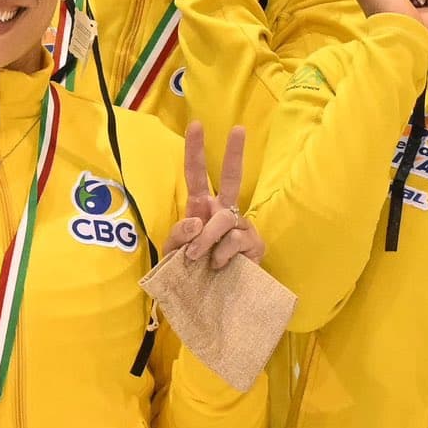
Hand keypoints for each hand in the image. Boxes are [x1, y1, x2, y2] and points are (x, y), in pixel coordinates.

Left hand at [163, 124, 262, 266]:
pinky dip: (220, 255)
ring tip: (198, 258)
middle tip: (238, 129)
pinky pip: (233, 241)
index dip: (195, 151)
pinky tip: (218, 266)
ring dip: (205, 239)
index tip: (196, 125)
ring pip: (222, 220)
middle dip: (234, 154)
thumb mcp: (173, 254)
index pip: (197, 176)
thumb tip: (198, 220)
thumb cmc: (192, 274)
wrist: (213, 302)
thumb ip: (179, 235)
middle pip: (232, 179)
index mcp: (202, 209)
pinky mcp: (253, 244)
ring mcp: (240, 228)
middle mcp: (223, 213)